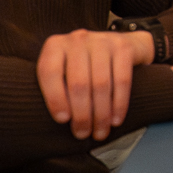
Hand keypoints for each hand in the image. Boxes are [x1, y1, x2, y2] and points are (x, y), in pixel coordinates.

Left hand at [37, 28, 153, 140]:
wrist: (119, 46)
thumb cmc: (85, 66)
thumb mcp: (64, 70)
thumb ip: (57, 87)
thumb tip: (61, 120)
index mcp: (55, 46)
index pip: (50, 72)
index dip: (55, 98)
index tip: (62, 120)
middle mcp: (77, 39)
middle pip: (78, 83)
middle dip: (81, 114)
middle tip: (83, 134)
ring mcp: (102, 41)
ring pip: (101, 84)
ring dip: (101, 114)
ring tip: (100, 132)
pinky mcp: (123, 47)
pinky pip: (122, 80)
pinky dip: (119, 104)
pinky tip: (116, 120)